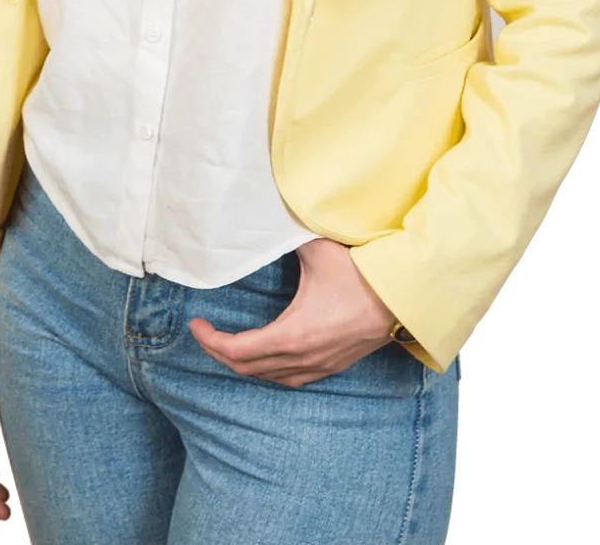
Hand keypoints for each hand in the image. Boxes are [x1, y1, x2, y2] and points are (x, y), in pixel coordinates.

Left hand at [189, 238, 397, 387]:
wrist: (403, 299)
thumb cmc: (362, 277)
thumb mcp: (318, 250)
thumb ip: (287, 237)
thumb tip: (264, 221)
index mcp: (292, 334)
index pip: (237, 350)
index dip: (210, 341)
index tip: (196, 325)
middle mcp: (302, 357)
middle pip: (247, 368)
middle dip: (220, 352)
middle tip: (206, 334)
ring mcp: (319, 365)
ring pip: (269, 377)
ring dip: (245, 365)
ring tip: (230, 345)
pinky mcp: (332, 365)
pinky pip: (291, 379)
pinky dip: (270, 371)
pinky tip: (269, 357)